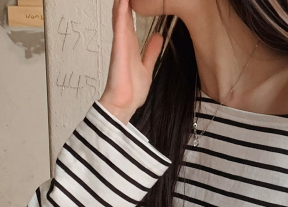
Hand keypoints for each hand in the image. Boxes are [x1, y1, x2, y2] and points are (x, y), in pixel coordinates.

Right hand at [99, 0, 163, 123]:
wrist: (125, 104)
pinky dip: (120, 14)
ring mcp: (120, 45)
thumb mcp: (147, 67)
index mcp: (130, 47)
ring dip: (121, 3)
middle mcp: (124, 43)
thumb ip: (151, 52)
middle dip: (125, 3)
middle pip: (124, 15)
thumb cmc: (131, 91)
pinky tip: (122, 2)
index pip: (131, 22)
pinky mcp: (119, 49)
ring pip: (120, 17)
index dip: (133, 7)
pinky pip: (120, 28)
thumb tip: (157, 38)